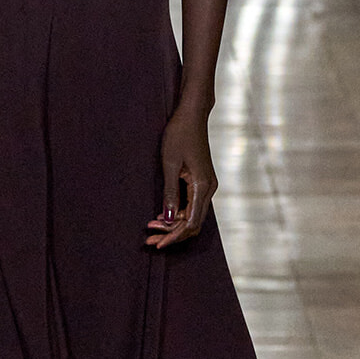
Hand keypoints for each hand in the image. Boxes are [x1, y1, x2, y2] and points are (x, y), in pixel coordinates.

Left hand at [145, 103, 217, 248]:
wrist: (192, 115)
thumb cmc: (179, 135)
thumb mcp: (169, 164)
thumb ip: (170, 193)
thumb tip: (169, 219)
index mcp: (203, 186)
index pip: (191, 223)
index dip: (174, 236)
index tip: (157, 244)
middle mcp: (209, 188)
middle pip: (193, 223)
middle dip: (172, 234)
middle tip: (150, 240)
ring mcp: (207, 185)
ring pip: (192, 215)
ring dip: (173, 225)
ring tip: (151, 228)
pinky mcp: (202, 181)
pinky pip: (192, 205)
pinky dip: (177, 213)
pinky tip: (161, 215)